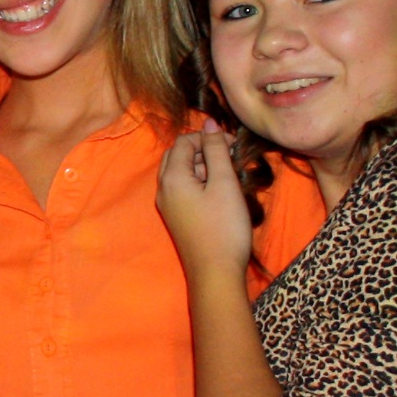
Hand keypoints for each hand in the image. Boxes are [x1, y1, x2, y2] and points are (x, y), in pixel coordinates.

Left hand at [157, 120, 251, 278]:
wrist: (216, 274)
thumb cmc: (224, 226)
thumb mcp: (224, 183)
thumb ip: (216, 150)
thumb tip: (210, 123)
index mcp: (172, 177)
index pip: (184, 141)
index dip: (208, 137)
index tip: (233, 146)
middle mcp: (164, 189)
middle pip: (178, 155)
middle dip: (203, 150)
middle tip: (229, 159)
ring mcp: (168, 205)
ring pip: (181, 172)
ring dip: (203, 166)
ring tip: (228, 177)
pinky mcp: (177, 218)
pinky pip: (184, 189)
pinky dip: (200, 182)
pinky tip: (220, 193)